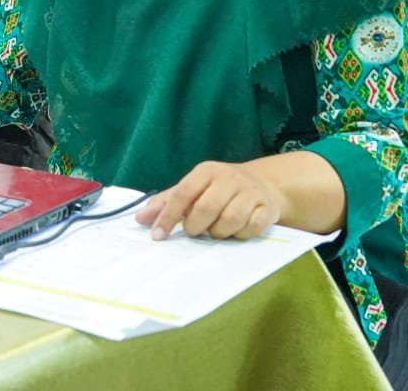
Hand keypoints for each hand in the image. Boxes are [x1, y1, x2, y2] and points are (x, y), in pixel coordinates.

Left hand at [135, 160, 283, 240]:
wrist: (264, 184)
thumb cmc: (218, 189)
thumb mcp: (193, 189)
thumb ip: (166, 203)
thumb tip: (140, 219)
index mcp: (206, 171)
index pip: (182, 194)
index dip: (168, 216)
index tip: (158, 236)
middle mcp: (228, 178)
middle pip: (206, 209)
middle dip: (196, 227)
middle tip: (195, 232)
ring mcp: (250, 192)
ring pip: (230, 220)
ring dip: (218, 232)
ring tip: (215, 230)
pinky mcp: (267, 207)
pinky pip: (251, 229)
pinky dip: (240, 235)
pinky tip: (236, 231)